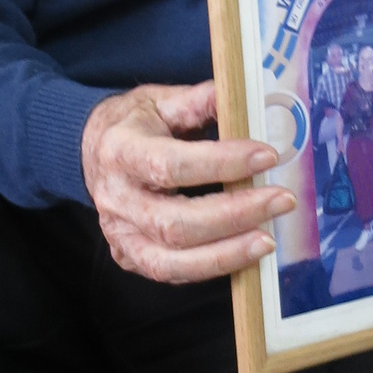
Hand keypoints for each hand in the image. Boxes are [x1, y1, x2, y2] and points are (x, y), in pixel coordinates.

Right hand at [81, 80, 293, 283]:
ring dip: (226, 253)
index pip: (171, 164)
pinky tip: (244, 253)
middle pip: (174, 223)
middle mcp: (115, 198)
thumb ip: (201, 101)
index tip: (267, 156)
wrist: (91, 150)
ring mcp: (119, 233)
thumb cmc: (134, 124)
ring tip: (268, 239)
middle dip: (234, 216)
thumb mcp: (161, 101)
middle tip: (281, 200)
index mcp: (120, 150)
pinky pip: (171, 273)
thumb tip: (247, 99)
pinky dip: (211, 267)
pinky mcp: (128, 256)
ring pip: (172, 260)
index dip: (222, 163)